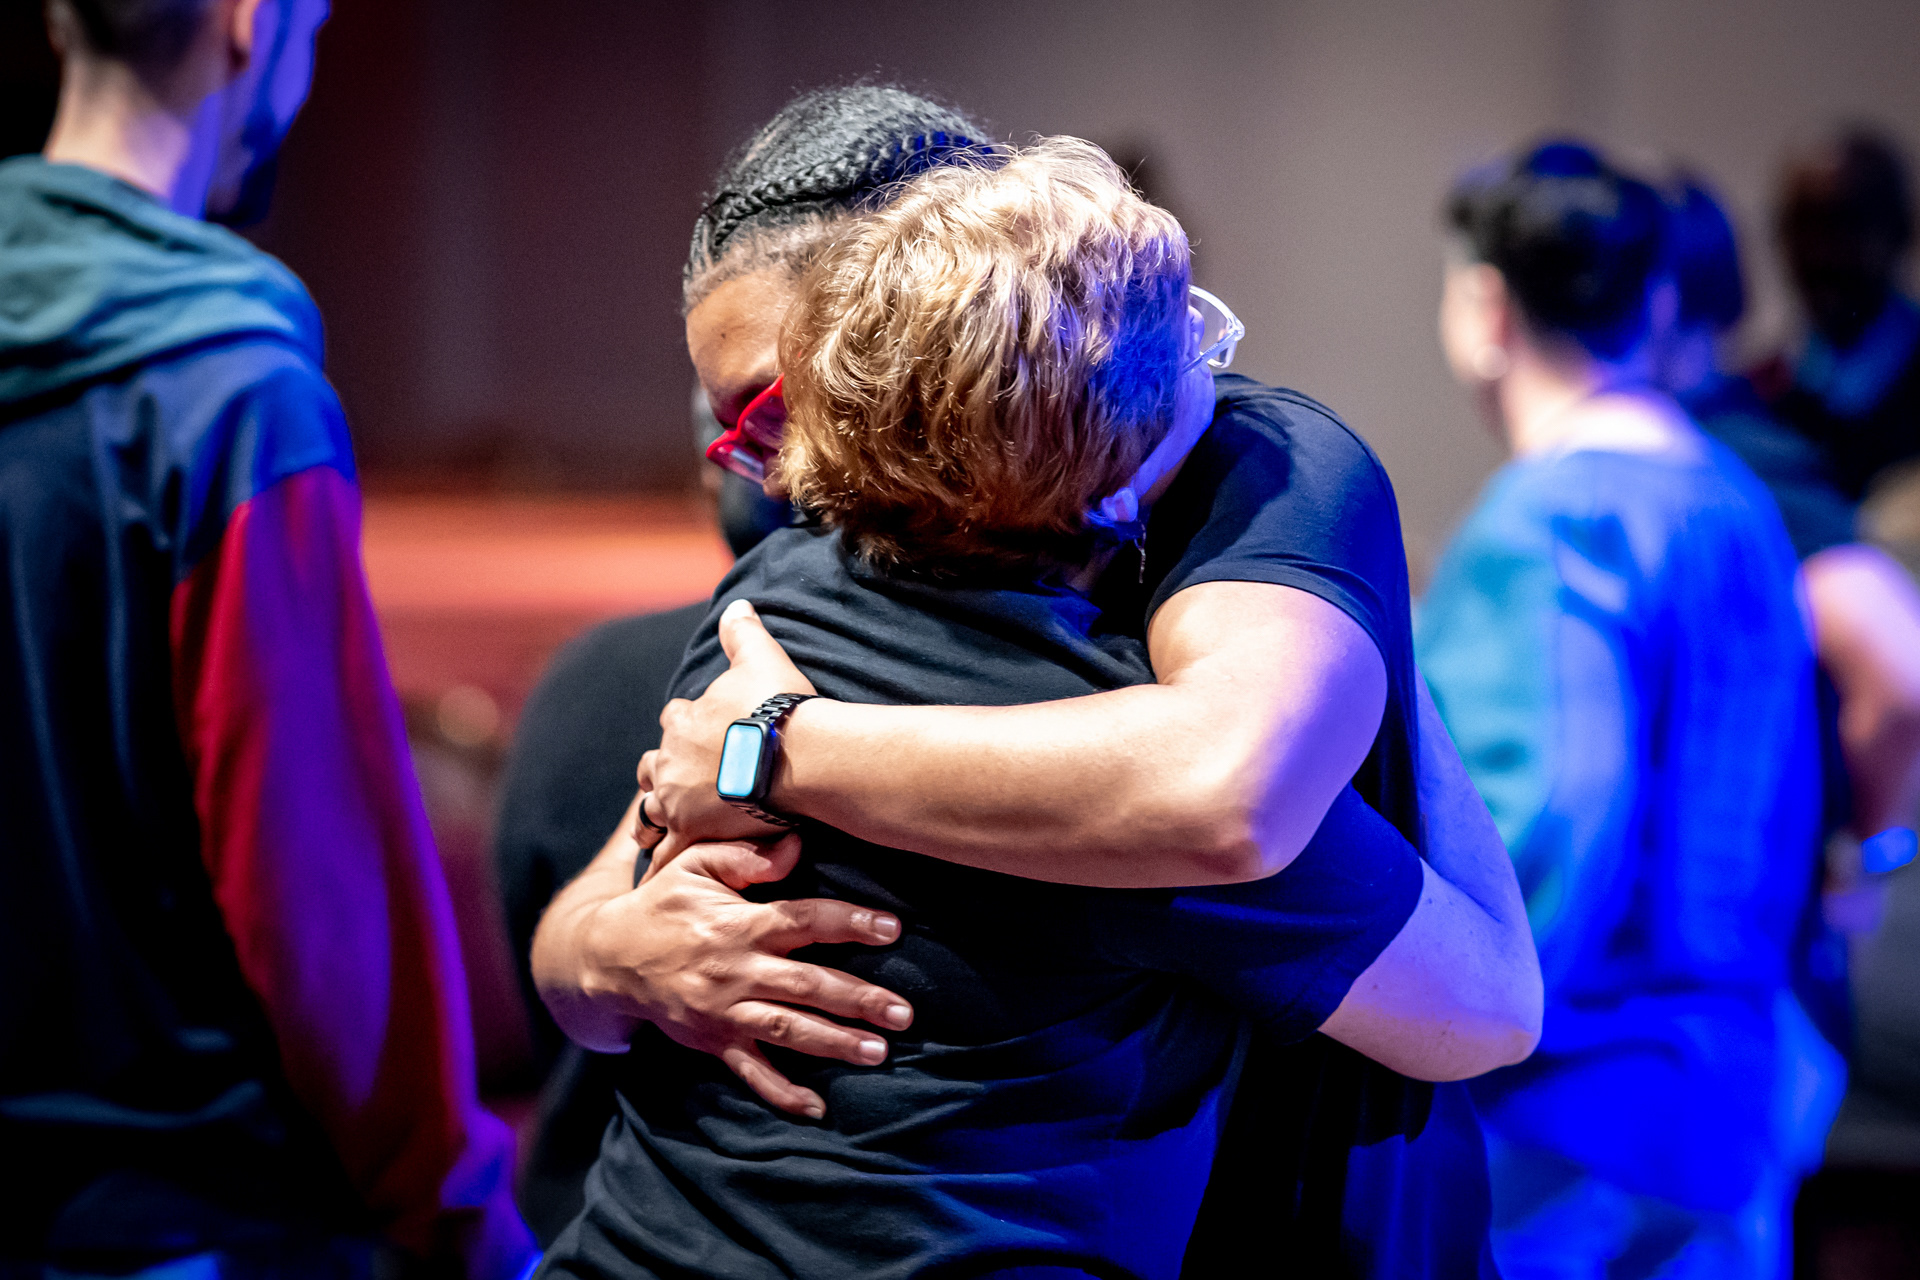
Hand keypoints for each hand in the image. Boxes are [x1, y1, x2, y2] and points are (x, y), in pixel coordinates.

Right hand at [579, 833, 911, 1116]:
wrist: (608, 957)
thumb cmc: (662, 903)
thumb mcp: (694, 865)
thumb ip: (744, 855)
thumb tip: (797, 846)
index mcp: (737, 925)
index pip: (803, 921)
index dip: (849, 923)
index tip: (892, 929)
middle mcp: (735, 971)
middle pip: (806, 985)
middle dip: (857, 999)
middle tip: (904, 1011)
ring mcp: (725, 1011)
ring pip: (787, 1030)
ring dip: (834, 1043)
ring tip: (879, 1052)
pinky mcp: (713, 1040)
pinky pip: (750, 1072)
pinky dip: (782, 1092)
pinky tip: (816, 1108)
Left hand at [645, 599, 818, 855]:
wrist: (799, 758)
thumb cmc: (781, 708)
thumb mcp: (760, 657)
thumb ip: (743, 631)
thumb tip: (737, 603)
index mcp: (681, 719)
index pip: (673, 721)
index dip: (687, 728)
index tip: (707, 735)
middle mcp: (669, 760)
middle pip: (652, 768)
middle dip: (663, 773)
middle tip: (685, 784)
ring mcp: (676, 800)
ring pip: (650, 812)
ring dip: (658, 816)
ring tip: (669, 828)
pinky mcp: (691, 832)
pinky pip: (668, 852)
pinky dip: (666, 859)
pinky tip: (666, 871)